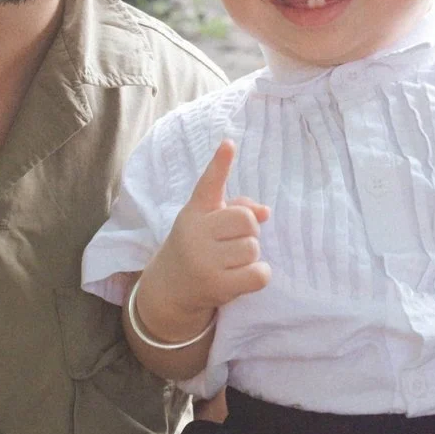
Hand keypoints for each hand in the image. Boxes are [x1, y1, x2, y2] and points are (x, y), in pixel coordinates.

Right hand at [136, 141, 271, 342]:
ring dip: (250, 255)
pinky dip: (260, 274)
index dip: (220, 163)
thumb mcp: (206, 225)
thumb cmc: (196, 249)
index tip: (229, 143)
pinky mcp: (215, 285)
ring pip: (253, 248)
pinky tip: (244, 277)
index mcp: (194, 212)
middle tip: (233, 243)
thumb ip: (236, 209)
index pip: (209, 184)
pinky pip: (259, 274)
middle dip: (248, 231)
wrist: (168, 290)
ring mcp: (204, 260)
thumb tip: (265, 212)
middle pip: (246, 220)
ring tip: (231, 263)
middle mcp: (195, 232)